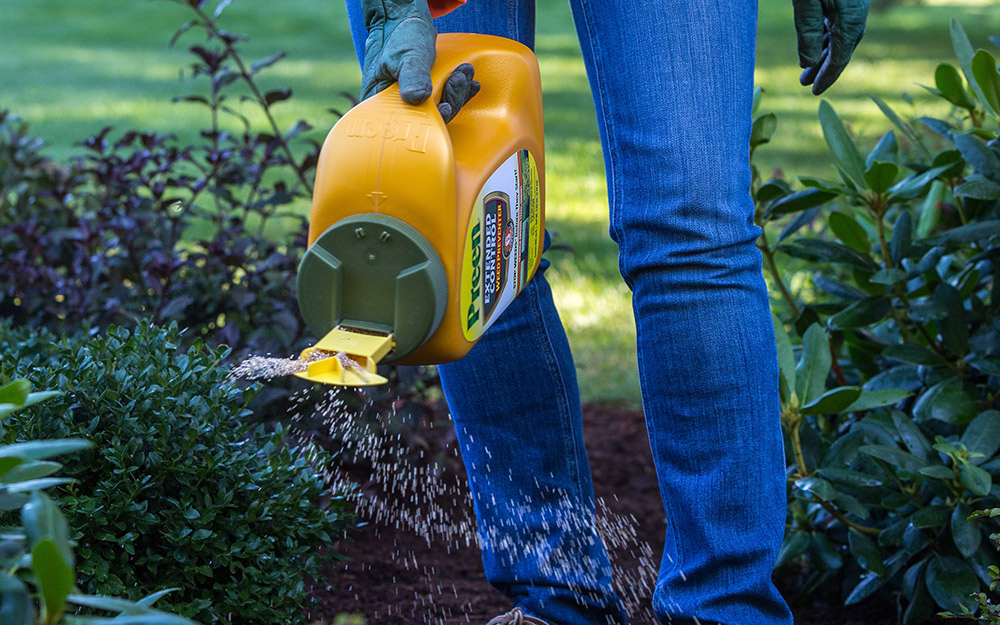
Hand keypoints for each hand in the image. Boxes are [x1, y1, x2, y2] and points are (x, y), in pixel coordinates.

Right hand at [360, 0, 479, 120]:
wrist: (402, 19)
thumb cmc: (399, 35)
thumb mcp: (406, 55)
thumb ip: (412, 76)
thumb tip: (416, 98)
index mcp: (380, 103)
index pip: (406, 125)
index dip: (429, 122)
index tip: (445, 107)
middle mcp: (395, 106)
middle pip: (427, 120)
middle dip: (449, 100)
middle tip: (459, 79)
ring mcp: (410, 100)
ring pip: (437, 109)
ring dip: (456, 93)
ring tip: (465, 73)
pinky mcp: (423, 92)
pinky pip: (442, 98)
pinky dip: (457, 91)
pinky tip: (469, 84)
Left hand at [791, 0, 868, 94]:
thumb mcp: (807, 3)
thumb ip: (808, 32)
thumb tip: (808, 64)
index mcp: (850, 20)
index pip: (839, 57)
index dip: (827, 76)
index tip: (814, 91)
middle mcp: (857, 14)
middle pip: (841, 50)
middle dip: (823, 69)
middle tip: (804, 83)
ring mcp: (855, 6)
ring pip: (840, 37)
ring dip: (823, 54)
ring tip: (805, 68)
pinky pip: (839, 24)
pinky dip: (827, 38)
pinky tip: (814, 44)